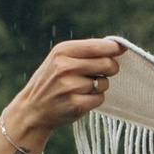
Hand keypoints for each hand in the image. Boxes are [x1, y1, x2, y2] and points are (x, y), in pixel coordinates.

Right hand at [2, 39, 125, 149]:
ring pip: (104, 82)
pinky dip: (96, 99)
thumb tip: (119, 46)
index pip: (97, 46)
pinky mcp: (76, 104)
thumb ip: (86, 50)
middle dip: (111, 68)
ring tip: (83, 87)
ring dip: (100, 85)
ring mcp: (70, 86)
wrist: (33, 108)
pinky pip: (100, 98)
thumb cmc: (53, 79)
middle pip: (107, 64)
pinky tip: (82, 98)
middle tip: (104, 71)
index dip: (114, 48)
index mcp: (62, 51)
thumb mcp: (60, 58)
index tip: (120, 50)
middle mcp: (65, 67)